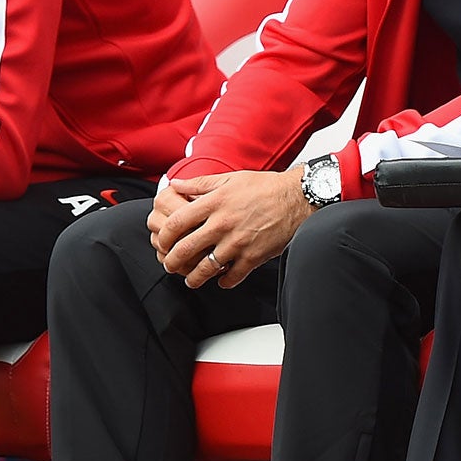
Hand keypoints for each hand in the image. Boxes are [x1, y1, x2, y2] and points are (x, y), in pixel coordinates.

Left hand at [150, 169, 309, 287]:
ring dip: (193, 278)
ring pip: (205, 268)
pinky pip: (232, 277)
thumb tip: (175, 184)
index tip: (162, 242)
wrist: (298, 198)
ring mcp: (238, 242)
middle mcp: (223, 224)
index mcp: (215, 203)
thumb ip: (200, 183)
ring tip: (191, 280)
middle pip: (185, 249)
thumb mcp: (231, 179)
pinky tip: (221, 280)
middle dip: (172, 261)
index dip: (164, 235)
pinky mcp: (253, 256)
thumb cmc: (266, 187)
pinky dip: (223, 282)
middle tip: (170, 264)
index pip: (176, 222)